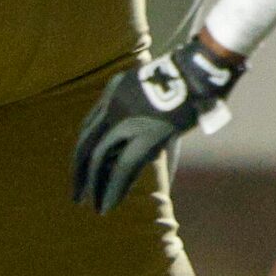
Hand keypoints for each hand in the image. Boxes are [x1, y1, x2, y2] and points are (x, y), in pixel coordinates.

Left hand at [73, 33, 245, 211]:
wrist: (200, 69)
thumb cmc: (185, 79)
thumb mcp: (151, 89)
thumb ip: (141, 112)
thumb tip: (148, 141)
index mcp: (112, 91)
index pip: (87, 128)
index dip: (81, 152)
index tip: (79, 170)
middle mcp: (113, 105)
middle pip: (87, 143)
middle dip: (80, 172)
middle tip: (76, 195)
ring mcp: (127, 120)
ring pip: (100, 159)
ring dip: (95, 186)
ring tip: (90, 206)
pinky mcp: (146, 136)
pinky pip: (121, 168)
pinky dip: (113, 189)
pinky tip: (107, 204)